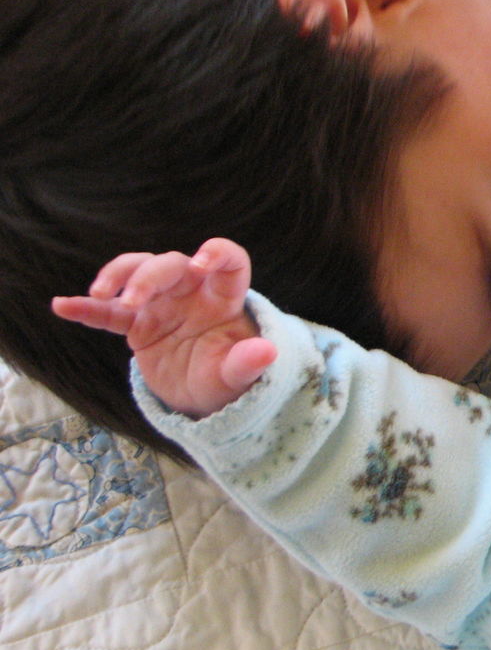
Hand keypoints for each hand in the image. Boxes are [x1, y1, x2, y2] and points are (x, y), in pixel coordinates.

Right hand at [52, 238, 276, 417]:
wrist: (203, 396)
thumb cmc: (226, 377)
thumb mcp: (238, 376)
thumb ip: (248, 363)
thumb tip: (267, 354)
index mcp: (224, 299)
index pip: (228, 261)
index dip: (217, 253)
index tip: (201, 264)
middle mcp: (192, 293)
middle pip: (171, 265)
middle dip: (149, 276)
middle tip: (131, 300)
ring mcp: (162, 305)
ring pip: (138, 273)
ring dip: (118, 278)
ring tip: (99, 295)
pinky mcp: (137, 324)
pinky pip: (109, 312)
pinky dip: (87, 309)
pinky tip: (62, 305)